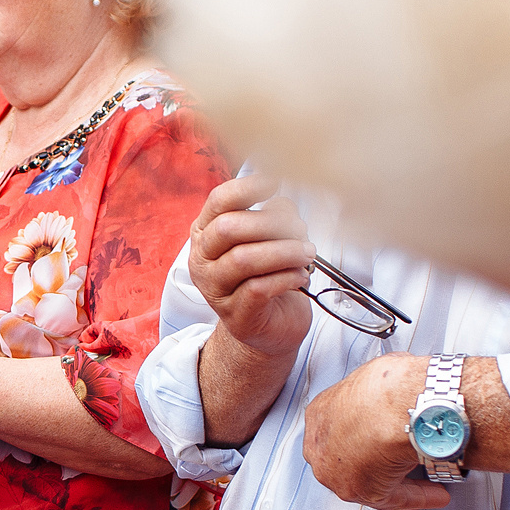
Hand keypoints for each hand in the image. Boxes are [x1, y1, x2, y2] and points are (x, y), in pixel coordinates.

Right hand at [188, 175, 317, 358]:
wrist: (270, 326)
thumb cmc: (268, 275)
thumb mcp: (267, 239)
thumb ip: (273, 215)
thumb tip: (283, 202)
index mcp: (206, 233)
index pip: (218, 201)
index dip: (247, 188)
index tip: (274, 183)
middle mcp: (202, 260)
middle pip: (229, 228)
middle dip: (272, 224)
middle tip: (300, 230)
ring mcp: (215, 290)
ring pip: (243, 259)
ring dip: (284, 252)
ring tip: (307, 253)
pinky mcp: (236, 316)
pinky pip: (258, 289)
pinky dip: (286, 278)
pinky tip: (301, 276)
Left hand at [301, 354, 451, 509]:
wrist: (396, 404)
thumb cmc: (389, 385)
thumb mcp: (379, 376)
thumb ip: (381, 393)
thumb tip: (400, 390)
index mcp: (320, 414)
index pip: (338, 432)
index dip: (364, 439)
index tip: (382, 443)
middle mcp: (321, 446)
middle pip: (349, 462)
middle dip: (375, 467)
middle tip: (401, 468)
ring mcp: (336, 472)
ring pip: (371, 483)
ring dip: (400, 484)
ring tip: (429, 485)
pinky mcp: (360, 492)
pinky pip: (393, 498)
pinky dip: (417, 496)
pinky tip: (435, 494)